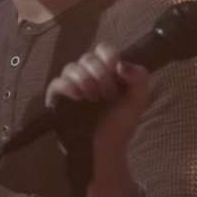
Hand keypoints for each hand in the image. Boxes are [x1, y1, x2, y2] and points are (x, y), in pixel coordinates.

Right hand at [44, 44, 149, 167]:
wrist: (107, 148)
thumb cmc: (120, 123)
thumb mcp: (138, 99)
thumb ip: (140, 77)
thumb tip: (122, 64)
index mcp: (106, 71)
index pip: (103, 49)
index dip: (109, 56)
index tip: (117, 73)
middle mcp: (86, 74)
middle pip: (88, 57)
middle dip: (101, 74)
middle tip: (108, 95)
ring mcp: (70, 86)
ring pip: (71, 67)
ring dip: (86, 80)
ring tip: (94, 99)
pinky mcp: (57, 99)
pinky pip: (57, 83)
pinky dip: (68, 86)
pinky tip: (79, 97)